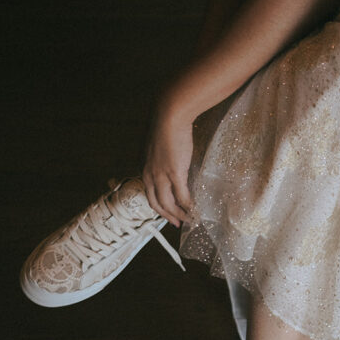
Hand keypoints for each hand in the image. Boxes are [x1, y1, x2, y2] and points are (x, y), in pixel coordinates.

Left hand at [142, 97, 194, 227]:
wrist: (169, 115)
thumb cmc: (166, 124)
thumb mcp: (158, 145)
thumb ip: (162, 157)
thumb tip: (173, 161)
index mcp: (144, 168)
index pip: (149, 193)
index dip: (158, 206)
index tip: (168, 212)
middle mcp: (149, 175)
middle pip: (156, 203)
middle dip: (167, 216)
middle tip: (177, 223)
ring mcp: (161, 176)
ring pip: (168, 204)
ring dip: (179, 214)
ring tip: (188, 219)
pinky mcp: (175, 173)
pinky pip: (182, 197)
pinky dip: (188, 207)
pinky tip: (195, 211)